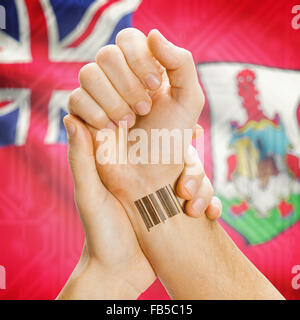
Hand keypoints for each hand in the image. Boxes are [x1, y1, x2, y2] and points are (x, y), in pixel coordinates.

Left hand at [58, 115, 220, 298]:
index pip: (153, 137)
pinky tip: (210, 215)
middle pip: (182, 155)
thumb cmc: (100, 233)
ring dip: (203, 188)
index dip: (171, 129)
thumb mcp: (89, 194)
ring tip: (195, 209)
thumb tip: (71, 116)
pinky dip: (211, 204)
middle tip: (185, 188)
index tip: (189, 129)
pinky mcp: (177, 210)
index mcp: (129, 166)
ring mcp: (166, 193)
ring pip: (196, 176)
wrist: (119, 273)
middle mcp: (150, 175)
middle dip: (193, 166)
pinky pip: (203, 199)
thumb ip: (81, 159)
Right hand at [69, 28, 205, 225]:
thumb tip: (151, 34)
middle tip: (144, 109)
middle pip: (107, 54)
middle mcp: (119, 80)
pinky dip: (95, 114)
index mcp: (143, 70)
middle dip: (128, 84)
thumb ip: (181, 62)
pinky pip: (74, 98)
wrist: (152, 176)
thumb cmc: (172, 139)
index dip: (139, 58)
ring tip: (129, 122)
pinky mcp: (83, 114)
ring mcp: (99, 96)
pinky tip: (112, 129)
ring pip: (88, 74)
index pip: (129, 39)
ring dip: (113, 100)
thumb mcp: (189, 100)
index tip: (155, 87)